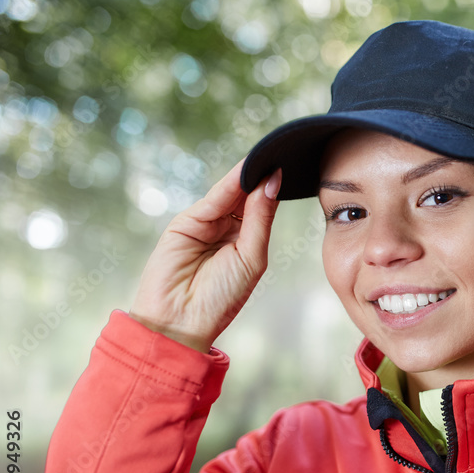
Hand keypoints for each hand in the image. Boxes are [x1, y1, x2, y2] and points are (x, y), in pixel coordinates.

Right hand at [129, 160, 282, 352]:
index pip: (262, 206)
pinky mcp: (186, 222)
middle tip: (283, 152)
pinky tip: (246, 171)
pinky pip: (213, 199)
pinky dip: (229, 184)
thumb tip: (273, 182)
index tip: (292, 166)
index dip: (274, 188)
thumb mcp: (251, 256)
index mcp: (246, 241)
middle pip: (247, 196)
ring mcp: (205, 224)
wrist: (181, 320)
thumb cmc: (220, 298)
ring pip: (231, 194)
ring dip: (249, 175)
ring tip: (269, 157)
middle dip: (263, 177)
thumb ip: (261, 218)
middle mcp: (226, 229)